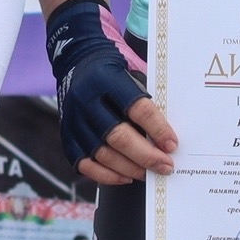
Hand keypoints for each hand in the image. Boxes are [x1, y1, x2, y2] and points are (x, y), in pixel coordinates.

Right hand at [45, 0, 175, 184]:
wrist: (76, 62)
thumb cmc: (112, 72)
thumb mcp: (130, 74)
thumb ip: (146, 102)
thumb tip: (168, 138)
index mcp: (106, 80)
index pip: (137, 108)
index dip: (157, 129)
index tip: (173, 145)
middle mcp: (86, 100)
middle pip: (118, 136)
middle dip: (146, 155)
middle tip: (166, 166)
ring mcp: (73, 119)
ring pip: (103, 153)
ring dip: (130, 168)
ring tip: (149, 173)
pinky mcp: (67, 135)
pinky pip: (85, 164)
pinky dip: (106, 175)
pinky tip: (125, 176)